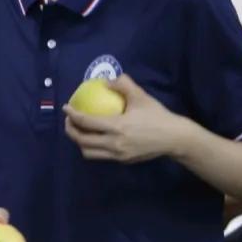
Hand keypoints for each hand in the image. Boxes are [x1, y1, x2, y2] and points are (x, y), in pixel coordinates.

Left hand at [63, 74, 184, 162]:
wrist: (175, 138)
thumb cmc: (157, 116)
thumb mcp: (141, 96)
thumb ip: (123, 84)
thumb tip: (106, 81)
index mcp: (117, 127)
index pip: (86, 122)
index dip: (72, 115)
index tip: (66, 108)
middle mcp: (114, 143)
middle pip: (82, 141)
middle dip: (70, 130)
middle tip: (69, 120)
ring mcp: (118, 155)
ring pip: (89, 152)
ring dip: (80, 142)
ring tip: (79, 131)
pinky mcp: (123, 161)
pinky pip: (101, 156)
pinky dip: (93, 148)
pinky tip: (95, 137)